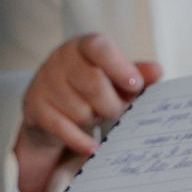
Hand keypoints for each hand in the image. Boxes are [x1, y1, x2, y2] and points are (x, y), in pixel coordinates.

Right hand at [13, 35, 163, 191]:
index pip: (99, 48)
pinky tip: (92, 147)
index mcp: (83, 45)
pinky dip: (80, 140)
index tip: (135, 85)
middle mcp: (60, 58)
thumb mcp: (115, 77)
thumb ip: (136, 73)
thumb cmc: (90, 85)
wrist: (51, 105)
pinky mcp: (34, 106)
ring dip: (93, 119)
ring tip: (94, 115)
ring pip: (79, 109)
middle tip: (118, 112)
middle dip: (111, 104)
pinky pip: (61, 127)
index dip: (119, 66)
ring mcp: (44, 81)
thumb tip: (157, 71)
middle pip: (93, 84)